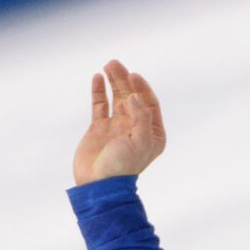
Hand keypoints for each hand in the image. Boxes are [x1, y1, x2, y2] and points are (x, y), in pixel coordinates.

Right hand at [72, 59, 166, 185]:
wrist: (98, 186)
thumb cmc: (123, 167)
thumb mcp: (140, 143)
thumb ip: (140, 117)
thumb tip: (133, 96)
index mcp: (152, 132)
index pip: (149, 103)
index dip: (142, 88)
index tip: (134, 76)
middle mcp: (135, 126)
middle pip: (131, 96)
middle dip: (124, 80)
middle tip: (115, 63)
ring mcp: (116, 126)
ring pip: (116, 97)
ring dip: (113, 81)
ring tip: (108, 65)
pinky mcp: (99, 128)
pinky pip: (100, 105)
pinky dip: (99, 91)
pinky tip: (97, 77)